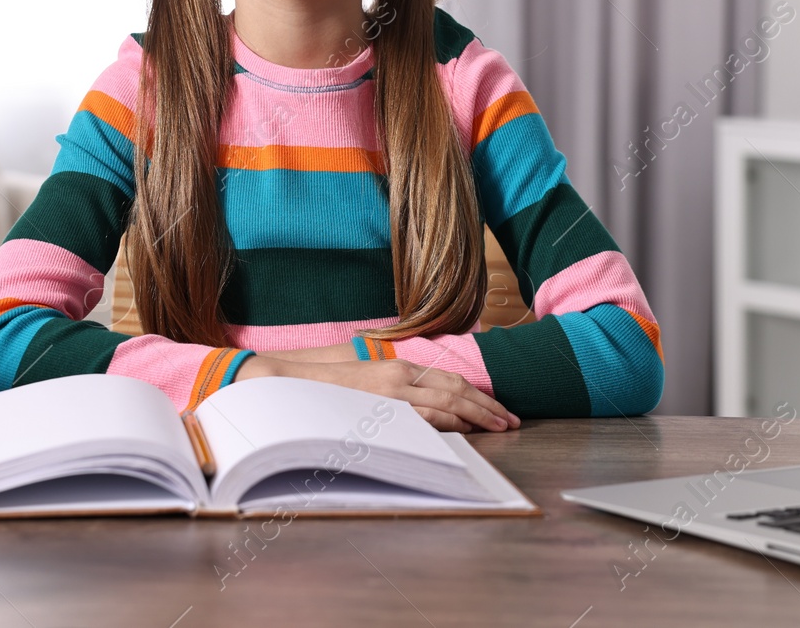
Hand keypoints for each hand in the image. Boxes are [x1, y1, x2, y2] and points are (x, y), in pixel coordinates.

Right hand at [236, 355, 519, 433]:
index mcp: (397, 368)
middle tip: (513, 420)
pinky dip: (450, 423)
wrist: (287, 383)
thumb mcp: (366, 383)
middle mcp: (400, 377)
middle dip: (488, 407)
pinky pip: (424, 418)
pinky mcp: (381, 410)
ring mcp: (391, 394)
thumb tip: (418, 404)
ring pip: (446, 404)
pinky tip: (467, 431)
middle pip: (456, 391)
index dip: (477, 394)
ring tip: (501, 427)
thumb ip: (392, 391)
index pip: (448, 381)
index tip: (498, 408)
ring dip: (477, 416)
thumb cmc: (325, 387)